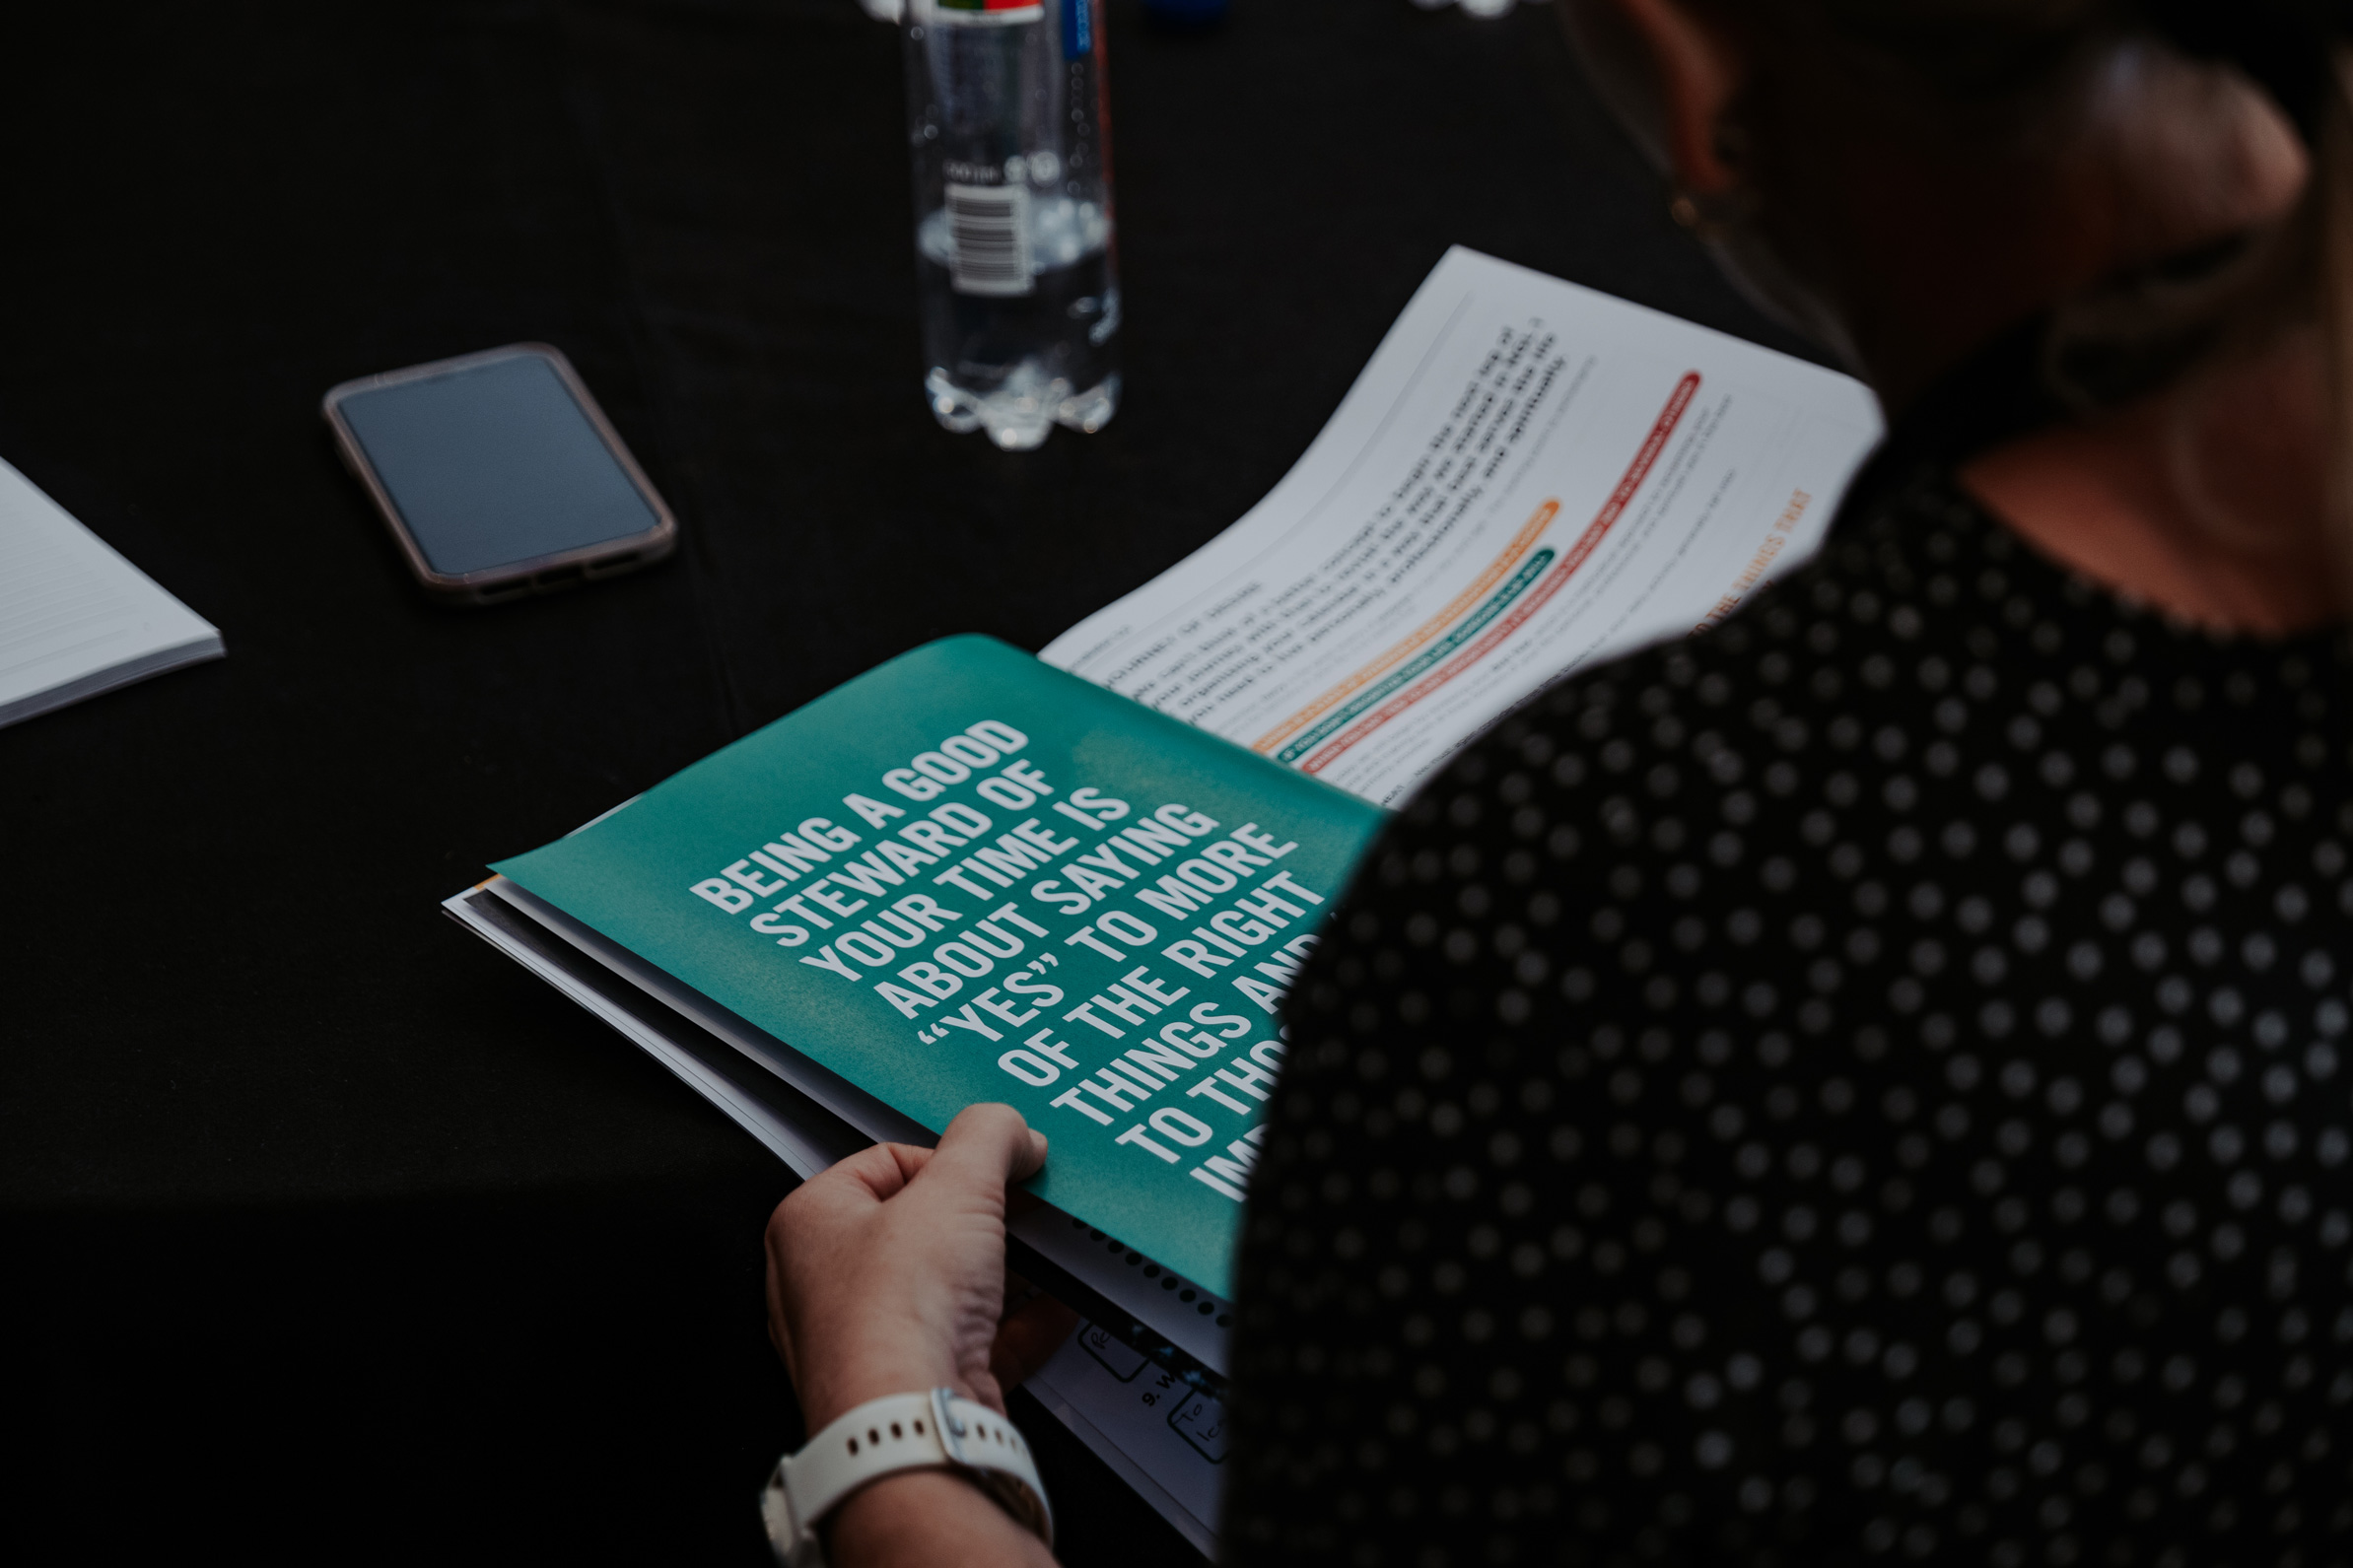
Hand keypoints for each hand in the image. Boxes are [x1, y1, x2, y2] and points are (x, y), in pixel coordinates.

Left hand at [765, 1103, 1077, 1431]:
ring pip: (946, 1290)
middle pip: (920, 1229)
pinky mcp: (913, 1387)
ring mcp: (870, 1343)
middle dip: (981, 1218)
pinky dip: (1017, 1325)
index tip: (995, 1161)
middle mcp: (827, 1285)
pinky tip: (1055, 1308)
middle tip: (1023, 1203)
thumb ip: (988, 1139)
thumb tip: (1010, 1128)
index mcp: (811, 1224)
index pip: (885, 1163)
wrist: (909, 1423)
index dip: (949, 1158)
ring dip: (1003, 1271)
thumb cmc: (895, 1312)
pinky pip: (971, 1344)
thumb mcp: (956, 1188)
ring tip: (1045, 1250)